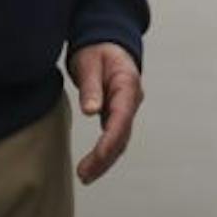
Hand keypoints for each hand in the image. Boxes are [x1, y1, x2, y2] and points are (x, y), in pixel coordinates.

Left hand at [67, 42, 141, 184]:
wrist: (106, 41)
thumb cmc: (97, 49)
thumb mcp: (89, 62)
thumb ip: (91, 86)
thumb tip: (91, 111)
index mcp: (127, 84)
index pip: (122, 118)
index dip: (110, 140)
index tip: (97, 157)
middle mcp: (131, 99)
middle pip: (122, 135)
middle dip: (105, 158)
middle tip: (84, 175)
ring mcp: (126, 107)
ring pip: (120, 139)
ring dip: (105, 159)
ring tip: (85, 176)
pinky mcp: (118, 113)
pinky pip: (114, 136)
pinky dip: (105, 152)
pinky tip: (92, 164)